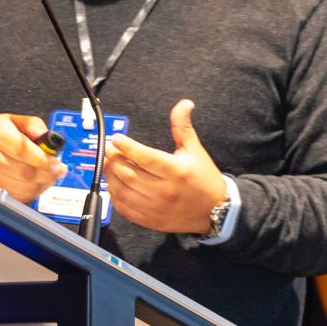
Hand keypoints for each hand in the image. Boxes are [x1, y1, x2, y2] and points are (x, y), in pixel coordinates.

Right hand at [0, 113, 66, 203]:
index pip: (26, 152)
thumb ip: (33, 124)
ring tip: (47, 176)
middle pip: (27, 173)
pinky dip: (32, 192)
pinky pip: (18, 197)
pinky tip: (35, 183)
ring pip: (24, 188)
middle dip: (48, 174)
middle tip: (58, 171)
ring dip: (42, 184)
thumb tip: (45, 136)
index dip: (46, 161)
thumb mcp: (13, 120)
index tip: (58, 164)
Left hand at [104, 99, 226, 233]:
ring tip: (111, 166)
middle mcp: (164, 190)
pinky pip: (125, 209)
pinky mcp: (151, 220)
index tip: (117, 139)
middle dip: (113, 159)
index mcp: (175, 171)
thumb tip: (184, 104)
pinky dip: (115, 196)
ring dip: (110, 176)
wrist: (216, 210)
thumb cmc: (204, 179)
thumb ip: (183, 127)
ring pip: (122, 191)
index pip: (144, 157)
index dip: (126, 147)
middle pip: (128, 173)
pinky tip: (115, 185)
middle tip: (111, 150)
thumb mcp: (195, 150)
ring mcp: (156, 208)